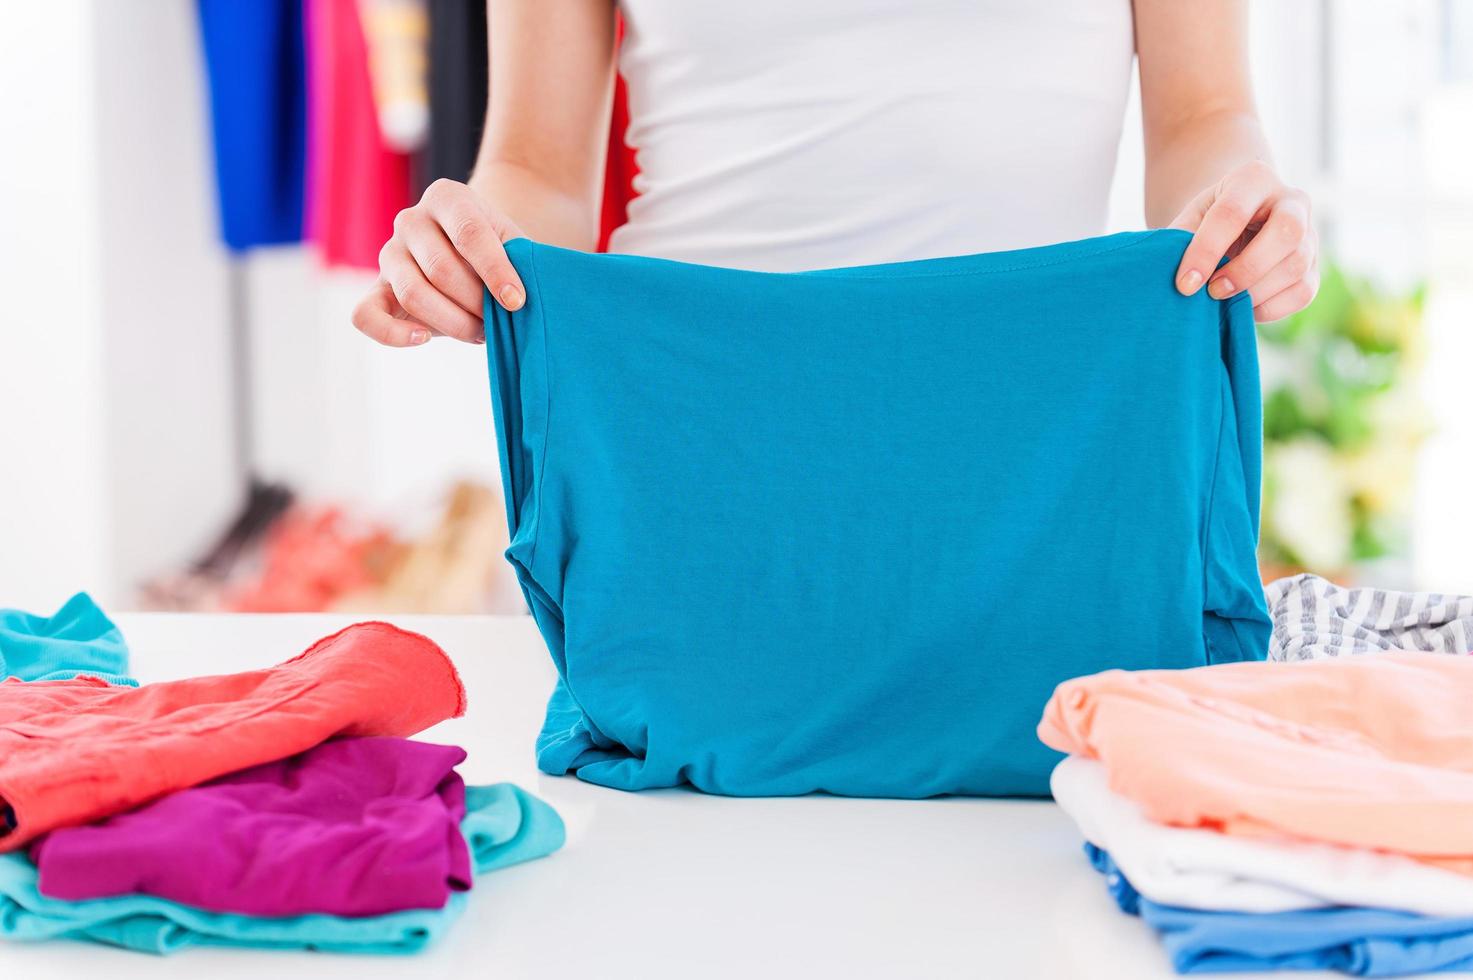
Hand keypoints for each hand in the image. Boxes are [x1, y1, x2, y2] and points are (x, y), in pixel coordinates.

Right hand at [352, 179, 527, 346]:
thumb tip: (519, 301)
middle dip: (476, 302)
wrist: (475, 257)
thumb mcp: (516, 246)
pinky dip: (391, 333)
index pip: (468, 233)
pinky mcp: (376, 289)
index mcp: (447, 197)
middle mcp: (410, 220)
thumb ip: (520, 264)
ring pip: (413, 294)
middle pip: (441, 268)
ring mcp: (389, 254)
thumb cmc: (500, 252)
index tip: (516, 301)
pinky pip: (365, 315)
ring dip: (452, 321)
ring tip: (480, 332)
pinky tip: (424, 338)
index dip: (495, 271)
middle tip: (499, 319)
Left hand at [1170, 160, 1317, 322]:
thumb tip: (1183, 282)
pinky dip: (1270, 307)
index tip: (1185, 284)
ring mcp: (1310, 233)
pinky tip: (1245, 308)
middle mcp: (1292, 200)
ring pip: (1296, 265)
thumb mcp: (1189, 222)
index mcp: (1254, 179)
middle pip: (1287, 231)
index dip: (1206, 251)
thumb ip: (1181, 244)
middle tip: (1213, 291)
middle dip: (1246, 269)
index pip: (1232, 212)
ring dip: (1256, 292)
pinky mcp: (1314, 266)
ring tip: (1224, 301)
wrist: (1234, 226)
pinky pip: (1303, 291)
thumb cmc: (1206, 224)